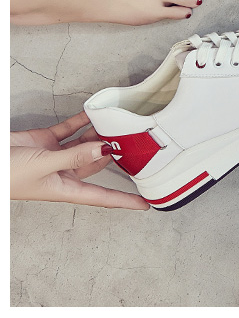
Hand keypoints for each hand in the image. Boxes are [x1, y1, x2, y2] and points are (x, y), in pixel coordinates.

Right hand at [10, 111, 148, 209]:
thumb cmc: (8, 175)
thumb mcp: (44, 167)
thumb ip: (74, 156)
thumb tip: (102, 150)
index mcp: (64, 189)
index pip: (101, 197)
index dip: (124, 201)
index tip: (145, 204)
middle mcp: (63, 173)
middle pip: (96, 165)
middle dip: (113, 154)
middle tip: (133, 139)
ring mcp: (55, 156)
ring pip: (85, 144)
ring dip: (98, 134)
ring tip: (117, 122)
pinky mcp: (46, 141)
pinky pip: (69, 130)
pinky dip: (81, 121)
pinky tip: (94, 113)